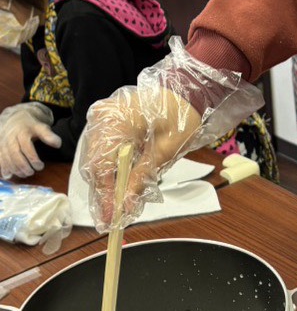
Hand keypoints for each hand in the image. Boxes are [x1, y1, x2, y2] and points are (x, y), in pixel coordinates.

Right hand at [0, 103, 61, 178]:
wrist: (14, 117)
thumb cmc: (30, 125)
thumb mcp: (40, 127)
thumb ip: (48, 135)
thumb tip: (58, 144)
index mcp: (22, 132)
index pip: (27, 147)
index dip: (34, 159)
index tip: (41, 166)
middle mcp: (10, 137)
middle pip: (15, 154)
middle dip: (24, 166)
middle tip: (31, 172)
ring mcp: (3, 142)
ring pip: (6, 158)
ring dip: (15, 169)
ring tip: (24, 174)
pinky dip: (3, 168)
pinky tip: (8, 175)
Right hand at [78, 36, 263, 231]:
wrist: (186, 91)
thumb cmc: (181, 117)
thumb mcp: (165, 152)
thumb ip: (142, 177)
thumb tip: (127, 204)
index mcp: (117, 121)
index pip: (102, 166)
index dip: (106, 195)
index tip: (110, 217)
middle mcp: (103, 118)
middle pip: (94, 164)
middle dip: (103, 194)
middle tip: (110, 219)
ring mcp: (103, 117)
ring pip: (96, 159)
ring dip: (105, 184)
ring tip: (113, 208)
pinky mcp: (108, 120)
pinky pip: (102, 149)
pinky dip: (109, 170)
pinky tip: (116, 188)